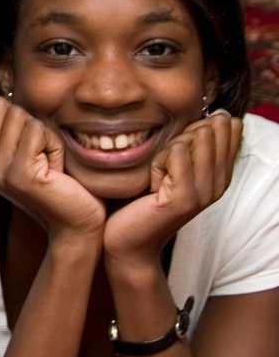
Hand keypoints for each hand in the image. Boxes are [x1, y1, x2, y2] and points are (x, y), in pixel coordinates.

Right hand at [0, 96, 105, 240]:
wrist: (76, 223)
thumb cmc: (60, 183)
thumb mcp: (30, 149)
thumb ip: (13, 126)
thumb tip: (5, 93)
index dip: (19, 116)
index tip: (31, 146)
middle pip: (5, 107)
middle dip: (32, 124)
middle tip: (42, 155)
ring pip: (22, 117)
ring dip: (45, 135)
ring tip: (49, 163)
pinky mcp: (18, 174)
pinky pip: (37, 131)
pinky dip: (55, 144)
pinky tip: (56, 169)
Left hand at [104, 111, 241, 263]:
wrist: (126, 241)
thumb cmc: (138, 201)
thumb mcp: (166, 166)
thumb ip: (187, 144)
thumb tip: (207, 115)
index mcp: (219, 174)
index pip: (229, 129)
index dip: (196, 126)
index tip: (173, 150)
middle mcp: (218, 183)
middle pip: (210, 131)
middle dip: (179, 137)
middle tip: (160, 166)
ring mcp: (205, 192)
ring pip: (193, 139)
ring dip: (166, 150)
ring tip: (155, 176)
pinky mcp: (186, 198)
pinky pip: (176, 154)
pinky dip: (156, 162)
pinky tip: (150, 184)